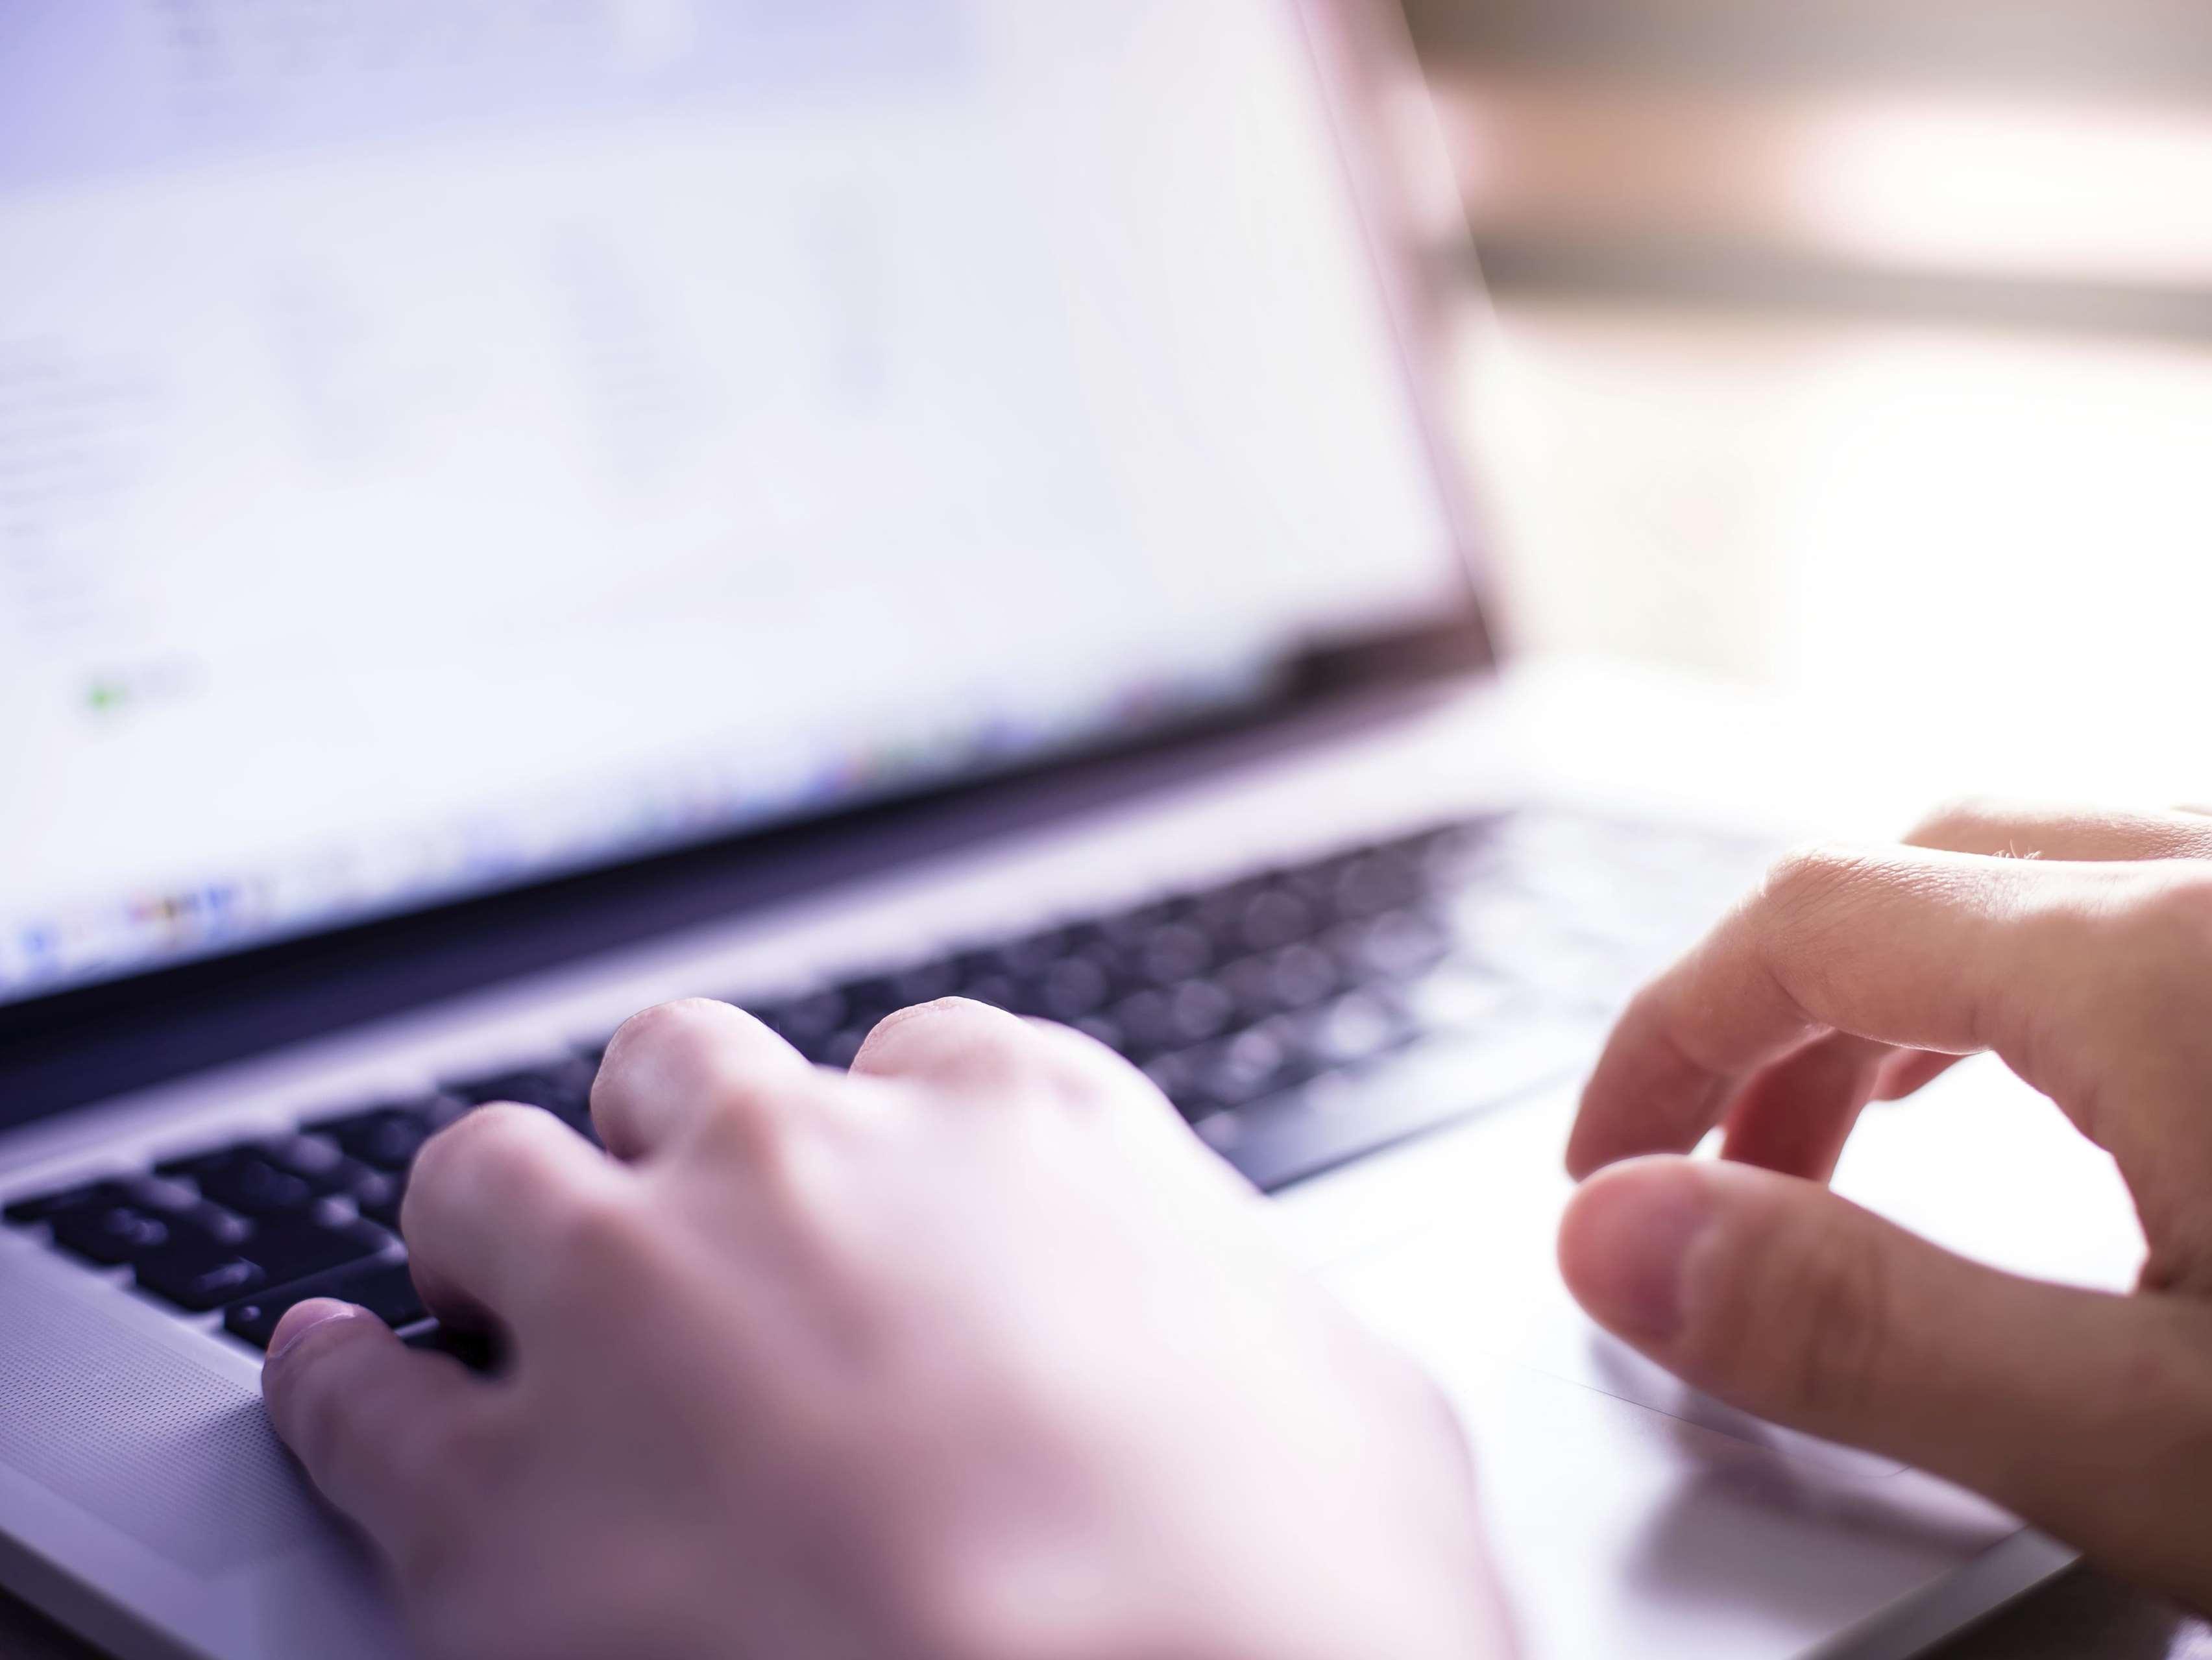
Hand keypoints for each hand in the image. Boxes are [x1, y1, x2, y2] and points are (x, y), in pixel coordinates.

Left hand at [261, 999, 1517, 1659]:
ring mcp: (639, 1309)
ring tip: (486, 1293)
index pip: (920, 1070)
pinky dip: (336, 1382)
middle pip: (683, 1078)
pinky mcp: (495, 1499)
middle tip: (684, 1243)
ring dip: (494, 1227)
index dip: (890, 1150)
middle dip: (677, 1145)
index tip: (877, 1217)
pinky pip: (353, 1396)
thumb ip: (1244, 1326)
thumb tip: (1238, 1357)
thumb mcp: (1356, 1406)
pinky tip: (335, 1381)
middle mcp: (812, 1170)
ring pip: (489, 1179)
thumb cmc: (1302, 1597)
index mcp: (1028, 1130)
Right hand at [1559, 801, 2211, 1659]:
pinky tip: (2071, 1088)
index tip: (1600, 1175)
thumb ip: (1858, 1329)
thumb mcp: (2167, 1450)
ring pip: (2045, 859)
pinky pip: (2174, 890)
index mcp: (2175, 967)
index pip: (1805, 924)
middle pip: (1913, 865)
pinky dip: (2039, 974)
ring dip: (1901, 982)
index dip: (1658, 1042)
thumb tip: (1622, 1240)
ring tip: (1856, 1135)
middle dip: (1766, 1011)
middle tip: (1715, 1181)